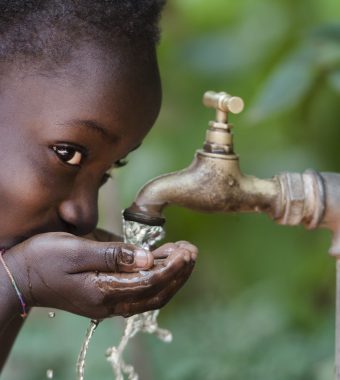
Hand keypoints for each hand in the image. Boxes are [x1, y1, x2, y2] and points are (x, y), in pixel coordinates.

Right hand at [3, 233, 196, 318]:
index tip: (186, 251)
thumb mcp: (76, 250)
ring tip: (185, 254)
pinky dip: (157, 277)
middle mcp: (110, 302)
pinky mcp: (107, 295)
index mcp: (103, 291)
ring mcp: (109, 302)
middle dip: (178, 273)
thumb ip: (112, 255)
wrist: (23, 276)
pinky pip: (140, 291)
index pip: (149, 283)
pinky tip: (164, 261)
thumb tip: (146, 258)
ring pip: (150, 294)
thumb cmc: (45, 259)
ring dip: (171, 276)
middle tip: (192, 251)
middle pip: (156, 293)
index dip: (171, 267)